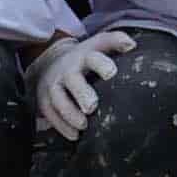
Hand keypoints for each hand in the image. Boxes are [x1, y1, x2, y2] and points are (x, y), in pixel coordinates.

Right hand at [33, 26, 128, 142]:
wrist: (50, 62)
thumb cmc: (83, 58)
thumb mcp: (97, 45)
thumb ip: (115, 41)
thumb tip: (131, 45)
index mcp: (83, 57)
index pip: (92, 57)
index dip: (101, 64)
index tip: (111, 73)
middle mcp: (67, 71)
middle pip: (73, 81)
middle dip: (82, 93)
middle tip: (92, 106)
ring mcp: (53, 86)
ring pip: (58, 100)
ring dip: (70, 114)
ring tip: (83, 125)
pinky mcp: (44, 100)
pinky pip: (50, 114)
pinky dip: (61, 126)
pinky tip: (74, 135)